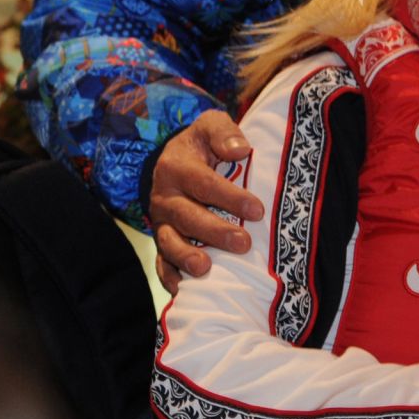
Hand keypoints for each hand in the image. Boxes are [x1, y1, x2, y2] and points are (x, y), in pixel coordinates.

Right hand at [148, 112, 264, 292]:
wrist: (174, 159)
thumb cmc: (201, 145)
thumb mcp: (210, 126)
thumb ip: (224, 133)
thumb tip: (241, 150)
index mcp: (177, 167)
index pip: (203, 183)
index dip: (230, 198)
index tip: (257, 209)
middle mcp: (165, 198)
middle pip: (187, 218)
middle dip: (214, 232)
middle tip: (243, 243)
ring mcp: (161, 223)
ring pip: (169, 243)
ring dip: (186, 257)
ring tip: (206, 268)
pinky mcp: (162, 241)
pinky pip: (161, 263)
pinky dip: (170, 278)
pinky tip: (184, 292)